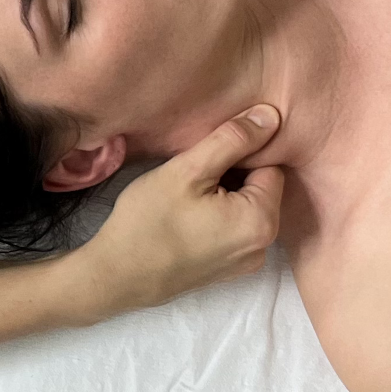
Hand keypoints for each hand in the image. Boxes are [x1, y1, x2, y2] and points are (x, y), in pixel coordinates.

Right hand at [71, 104, 285, 314]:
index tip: (206, 159)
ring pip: (247, 207)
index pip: (270, 165)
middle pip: (261, 188)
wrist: (117, 276)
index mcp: (262, 221)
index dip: (239, 153)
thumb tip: (272, 116)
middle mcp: (264, 246)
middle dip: (233, 174)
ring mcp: (247, 261)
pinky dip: (219, 216)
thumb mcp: (188, 169)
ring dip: (225, 194)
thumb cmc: (149, 221)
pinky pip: (235, 228)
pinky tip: (188, 215)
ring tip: (188, 195)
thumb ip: (233, 140)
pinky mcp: (229, 269)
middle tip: (193, 175)